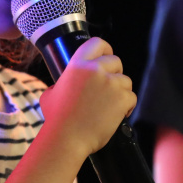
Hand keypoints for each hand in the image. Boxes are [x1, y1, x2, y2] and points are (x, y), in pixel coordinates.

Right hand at [38, 37, 135, 157]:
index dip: (105, 50)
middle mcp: (95, 70)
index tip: (106, 57)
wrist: (67, 139)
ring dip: (120, 92)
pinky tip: (116, 115)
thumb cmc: (57, 119)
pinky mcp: (122, 99)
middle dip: (114, 74)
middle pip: (116, 62)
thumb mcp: (50, 94)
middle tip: (108, 89)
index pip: (98, 43)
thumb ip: (61, 84)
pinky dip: (127, 107)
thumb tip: (65, 85)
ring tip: (109, 106)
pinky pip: (132, 97)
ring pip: (126, 81)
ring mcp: (111, 84)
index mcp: (77, 65)